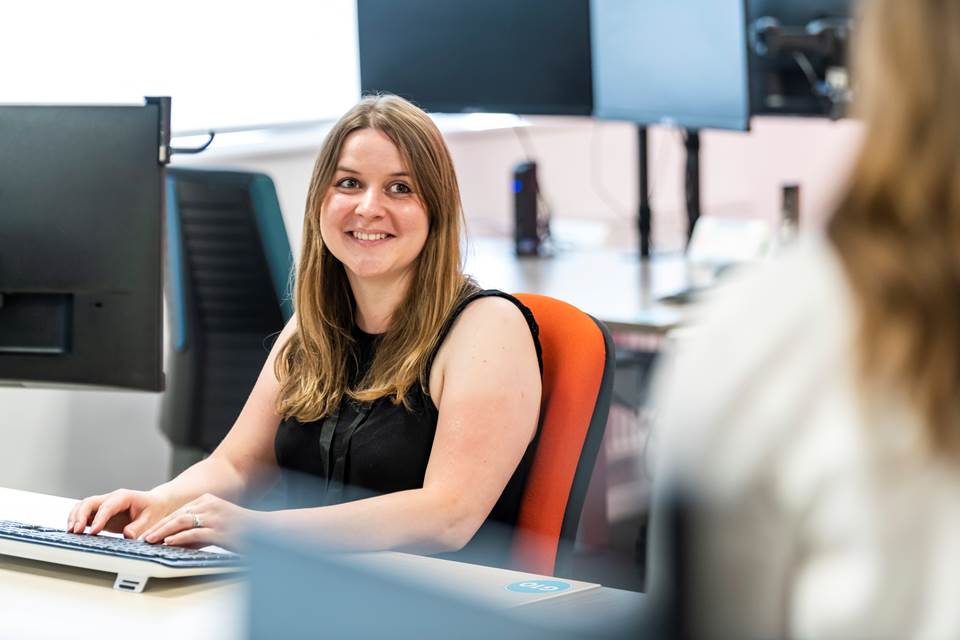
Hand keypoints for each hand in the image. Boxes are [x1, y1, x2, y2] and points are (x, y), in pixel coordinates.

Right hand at [67, 488, 174, 538]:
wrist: (154, 504)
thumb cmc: (153, 510)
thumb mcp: (150, 519)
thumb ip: (139, 527)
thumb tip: (128, 535)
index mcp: (123, 497)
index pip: (107, 506)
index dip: (98, 519)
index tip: (92, 531)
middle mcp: (111, 498)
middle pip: (90, 502)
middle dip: (80, 516)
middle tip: (76, 531)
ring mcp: (104, 504)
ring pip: (83, 506)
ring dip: (75, 517)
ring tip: (71, 532)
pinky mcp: (99, 512)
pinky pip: (84, 513)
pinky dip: (76, 520)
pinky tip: (73, 531)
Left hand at [140, 493, 256, 549]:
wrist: (266, 531)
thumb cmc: (243, 530)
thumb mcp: (218, 524)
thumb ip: (199, 529)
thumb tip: (177, 541)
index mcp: (210, 500)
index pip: (180, 510)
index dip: (162, 522)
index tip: (149, 531)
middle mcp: (211, 506)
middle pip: (177, 514)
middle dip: (158, 527)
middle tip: (144, 537)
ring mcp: (216, 517)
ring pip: (182, 522)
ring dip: (163, 532)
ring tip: (150, 540)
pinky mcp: (220, 531)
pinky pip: (194, 534)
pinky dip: (179, 539)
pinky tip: (169, 544)